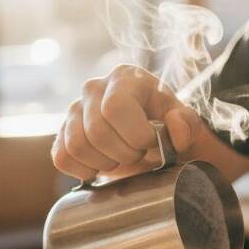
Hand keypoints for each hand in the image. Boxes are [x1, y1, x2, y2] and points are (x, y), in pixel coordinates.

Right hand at [52, 64, 210, 180]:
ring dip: (104, 163)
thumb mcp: (185, 122)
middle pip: (97, 132)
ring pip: (77, 146)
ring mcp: (73, 110)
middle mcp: (93, 88)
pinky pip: (62, 158)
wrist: (149, 136)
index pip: (116, 108)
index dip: (136, 134)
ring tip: (120, 158)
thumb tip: (175, 129)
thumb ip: (187, 124)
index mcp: (124, 77)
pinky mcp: (62, 133)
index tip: (151, 142)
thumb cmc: (165, 125)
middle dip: (124, 154)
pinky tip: (101, 166)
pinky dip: (83, 170)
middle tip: (138, 154)